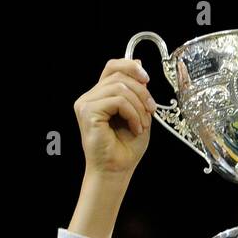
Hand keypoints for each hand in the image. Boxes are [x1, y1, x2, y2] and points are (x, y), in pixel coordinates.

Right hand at [73, 58, 156, 179]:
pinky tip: (135, 128)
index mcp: (99, 96)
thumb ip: (137, 91)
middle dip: (141, 91)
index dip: (130, 66)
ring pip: (120, 87)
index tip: (147, 79)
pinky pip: (117, 101)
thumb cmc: (125, 149)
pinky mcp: (88, 112)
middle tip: (151, 111)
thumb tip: (140, 65)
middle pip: (119, 75)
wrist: (116, 171)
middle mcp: (89, 97)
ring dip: (138, 106)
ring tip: (142, 124)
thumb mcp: (138, 113)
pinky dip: (132, 114)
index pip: (112, 67)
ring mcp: (86, 104)